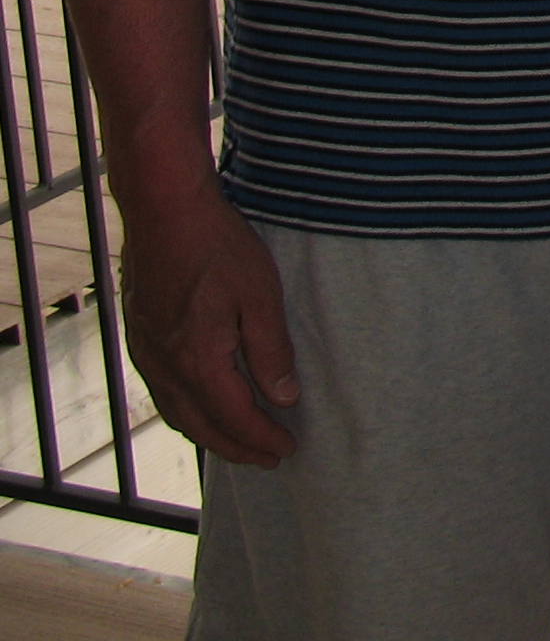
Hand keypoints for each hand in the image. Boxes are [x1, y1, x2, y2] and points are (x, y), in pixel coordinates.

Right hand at [119, 180, 298, 466]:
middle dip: (237, 447)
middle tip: (268, 459)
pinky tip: (202, 405)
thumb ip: (271, 351)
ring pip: (178, 412)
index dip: (262, 438)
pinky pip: (163, 391)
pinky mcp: (139, 338)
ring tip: (238, 442)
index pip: (235, 418)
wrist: (163, 213)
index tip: (287, 450)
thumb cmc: (217, 248)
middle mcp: (165, 368)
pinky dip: (187, 410)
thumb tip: (284, 398)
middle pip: (202, 426)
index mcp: (198, 362)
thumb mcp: (260, 296)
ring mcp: (146, 354)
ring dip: (209, 433)